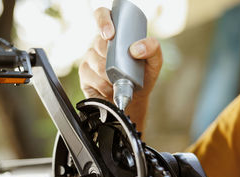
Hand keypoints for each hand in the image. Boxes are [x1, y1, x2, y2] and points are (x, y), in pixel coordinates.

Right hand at [78, 7, 162, 130]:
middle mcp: (98, 44)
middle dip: (113, 59)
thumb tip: (135, 49)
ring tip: (120, 81)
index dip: (103, 21)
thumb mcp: (154, 61)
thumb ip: (153, 48)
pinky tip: (110, 88)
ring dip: (111, 75)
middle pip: (99, 44)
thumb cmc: (142, 76)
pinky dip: (105, 86)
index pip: (102, 15)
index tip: (110, 35)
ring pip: (96, 64)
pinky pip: (92, 78)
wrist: (132, 99)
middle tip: (125, 69)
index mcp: (114, 34)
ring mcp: (89, 59)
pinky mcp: (84, 75)